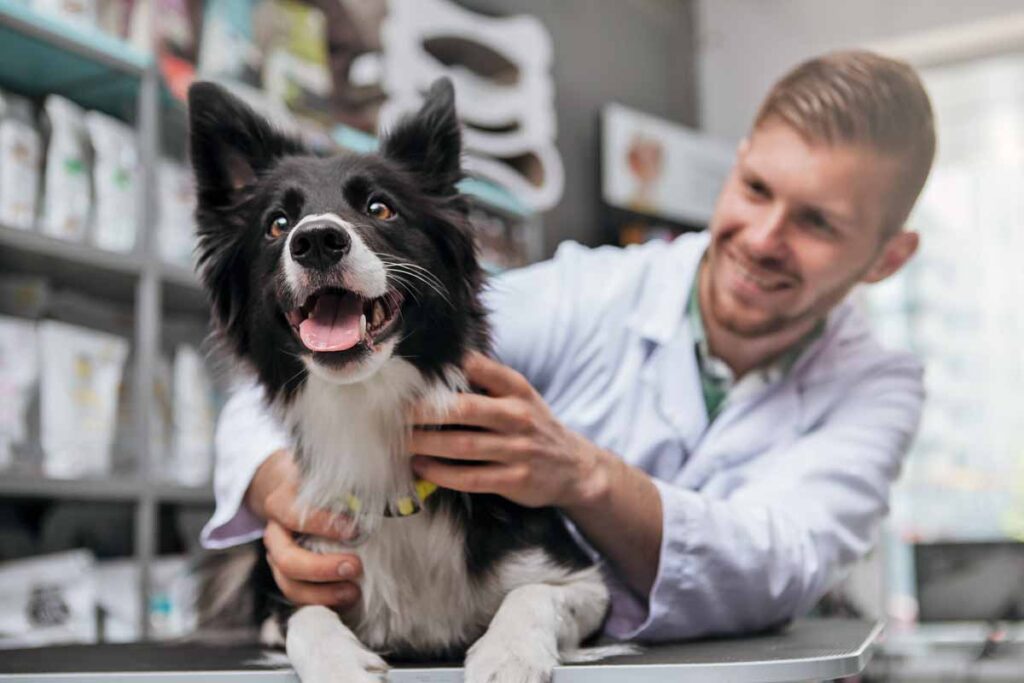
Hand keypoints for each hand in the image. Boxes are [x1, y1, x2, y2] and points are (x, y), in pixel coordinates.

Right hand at [245, 449, 363, 607]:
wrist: (288, 488)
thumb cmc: (317, 482)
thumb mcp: (326, 472)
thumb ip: (348, 478)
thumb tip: (391, 475)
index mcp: (281, 502)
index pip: (293, 515)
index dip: (322, 524)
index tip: (355, 529)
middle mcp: (275, 533)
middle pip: (287, 559)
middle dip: (321, 568)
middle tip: (356, 566)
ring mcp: (278, 556)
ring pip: (288, 584)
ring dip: (321, 593)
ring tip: (353, 592)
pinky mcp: (286, 574)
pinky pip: (298, 595)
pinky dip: (321, 601)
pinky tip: (346, 598)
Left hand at [408, 352, 608, 509]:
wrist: (575, 467)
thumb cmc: (534, 425)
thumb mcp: (519, 395)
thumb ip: (486, 379)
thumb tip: (437, 364)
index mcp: (516, 388)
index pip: (477, 368)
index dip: (443, 369)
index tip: (410, 375)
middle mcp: (518, 416)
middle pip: (464, 409)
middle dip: (425, 412)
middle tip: (394, 414)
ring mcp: (518, 449)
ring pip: (463, 446)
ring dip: (427, 444)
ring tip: (401, 442)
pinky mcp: (516, 480)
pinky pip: (471, 477)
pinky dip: (442, 473)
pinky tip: (421, 468)